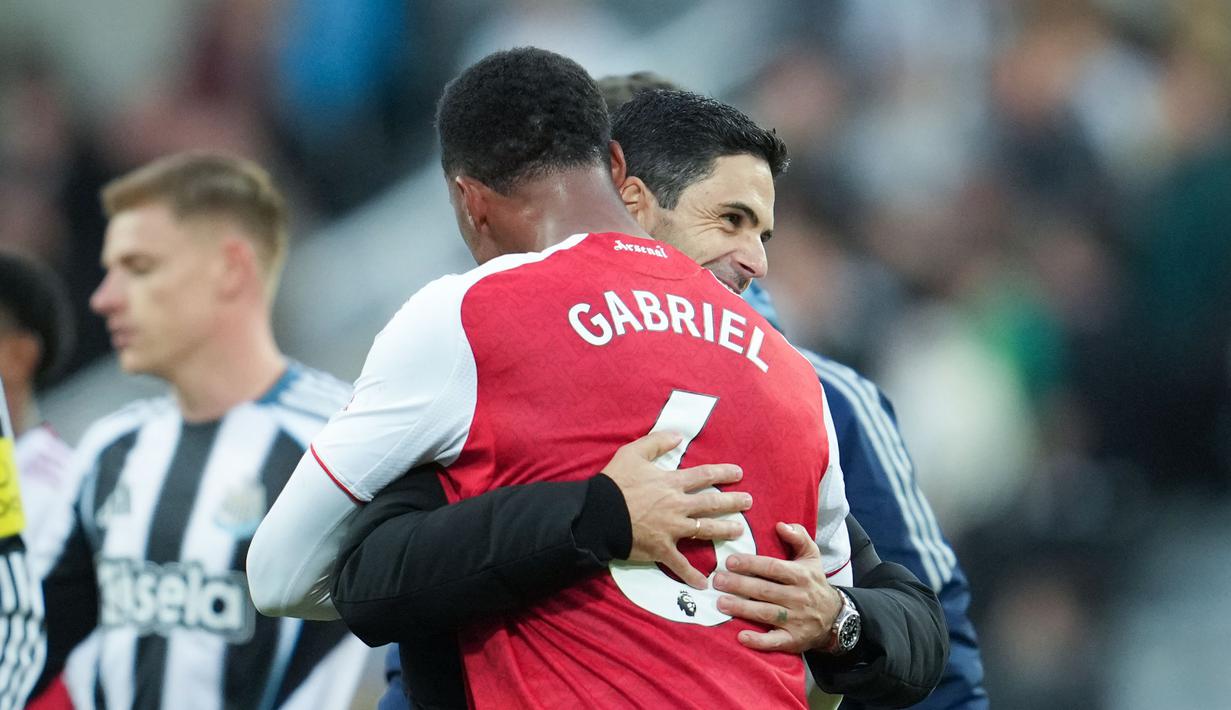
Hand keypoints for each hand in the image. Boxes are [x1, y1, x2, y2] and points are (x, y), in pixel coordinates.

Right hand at [601, 431, 750, 589]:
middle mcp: (677, 506)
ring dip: (724, 530)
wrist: (598, 514)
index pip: (704, 476)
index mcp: (672, 483)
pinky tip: (704, 582)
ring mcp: (672, 529)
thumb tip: (678, 436)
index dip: (723, 473)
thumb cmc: (615, 483)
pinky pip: (680, 564)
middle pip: (711, 503)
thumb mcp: (633, 453)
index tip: (739, 473)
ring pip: (705, 530)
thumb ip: (657, 442)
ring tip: (739, 531)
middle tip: (749, 502)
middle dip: (732, 502)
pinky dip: (691, 575)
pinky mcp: (661, 549)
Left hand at [713, 521, 842, 652]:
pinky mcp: (793, 640)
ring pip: (766, 613)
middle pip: (765, 590)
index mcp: (800, 575)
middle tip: (717, 581)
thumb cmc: (814, 583)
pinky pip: (775, 641)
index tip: (730, 561)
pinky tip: (741, 637)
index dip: (751, 564)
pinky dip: (758, 641)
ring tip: (720, 603)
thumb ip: (798, 537)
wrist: (836, 617)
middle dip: (739, 585)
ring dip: (742, 609)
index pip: (772, 568)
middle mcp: (798, 597)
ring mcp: (796, 620)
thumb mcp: (812, 557)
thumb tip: (780, 524)